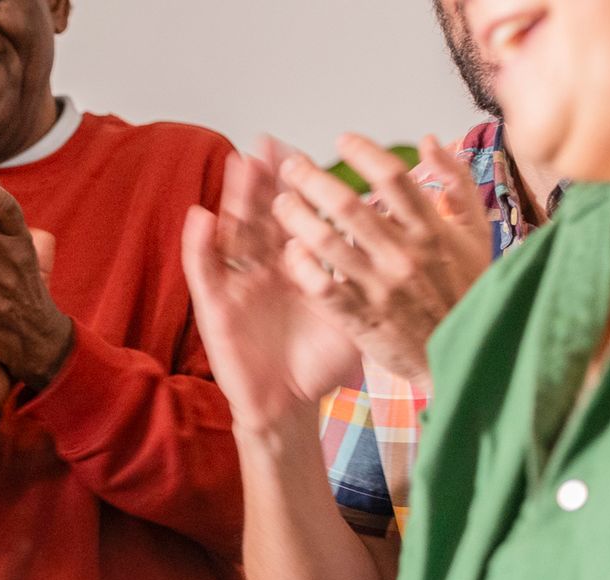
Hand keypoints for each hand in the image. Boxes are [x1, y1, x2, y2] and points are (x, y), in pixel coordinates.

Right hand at [178, 146, 362, 435]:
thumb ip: (374, 277)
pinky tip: (201, 217)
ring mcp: (239, 284)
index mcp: (300, 266)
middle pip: (264, 214)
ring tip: (240, 164)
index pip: (299, 216)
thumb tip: (410, 241)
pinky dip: (199, 245)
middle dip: (267, 179)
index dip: (303, 184)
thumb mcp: (357, 314)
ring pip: (234, 233)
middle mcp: (266, 269)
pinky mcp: (215, 308)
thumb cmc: (320, 365)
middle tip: (271, 143)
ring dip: (234, 198)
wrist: (287, 405)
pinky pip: (206, 272)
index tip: (308, 152)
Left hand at [274, 135, 492, 386]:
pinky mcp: (362, 318)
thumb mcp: (478, 232)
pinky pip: (322, 287)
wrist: (470, 355)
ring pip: (327, 243)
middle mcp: (404, 254)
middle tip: (291, 165)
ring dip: (297, 217)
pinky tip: (287, 249)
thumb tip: (429, 140)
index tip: (342, 140)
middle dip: (313, 179)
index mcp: (433, 229)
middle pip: (348, 205)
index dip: (364, 153)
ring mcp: (381, 287)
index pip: (394, 178)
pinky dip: (301, 266)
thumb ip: (456, 183)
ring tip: (279, 202)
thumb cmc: (470, 289)